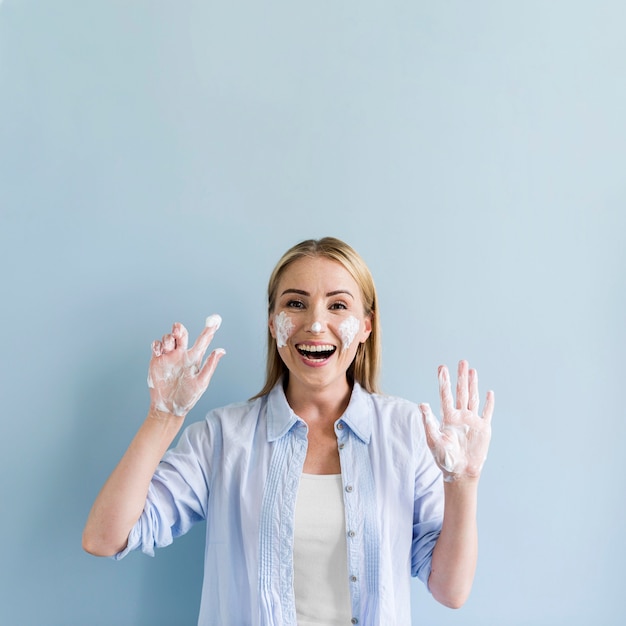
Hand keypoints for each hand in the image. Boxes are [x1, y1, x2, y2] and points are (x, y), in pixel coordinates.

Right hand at [147, 315, 225, 416]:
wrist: (168, 408)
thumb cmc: (188, 397)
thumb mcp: (201, 382)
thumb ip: (210, 365)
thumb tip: (222, 350)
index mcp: (195, 358)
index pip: (203, 340)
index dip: (209, 329)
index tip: (215, 319)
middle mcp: (182, 354)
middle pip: (182, 333)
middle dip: (179, 328)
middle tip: (177, 331)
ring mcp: (169, 356)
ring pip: (168, 337)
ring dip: (168, 338)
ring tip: (169, 348)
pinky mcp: (157, 360)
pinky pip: (156, 345)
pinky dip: (157, 344)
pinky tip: (159, 351)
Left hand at [419, 360, 493, 481]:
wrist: (459, 472)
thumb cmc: (443, 458)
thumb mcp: (433, 440)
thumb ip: (428, 422)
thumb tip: (421, 404)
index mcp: (447, 418)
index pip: (446, 395)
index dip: (444, 382)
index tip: (442, 368)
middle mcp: (460, 416)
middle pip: (461, 392)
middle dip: (461, 377)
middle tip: (461, 361)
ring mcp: (472, 421)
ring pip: (473, 398)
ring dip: (473, 385)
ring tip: (472, 370)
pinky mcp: (483, 429)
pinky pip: (487, 413)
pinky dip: (489, 403)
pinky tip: (489, 392)